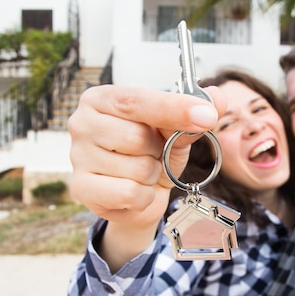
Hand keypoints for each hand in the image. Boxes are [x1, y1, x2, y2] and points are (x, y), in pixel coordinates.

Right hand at [68, 84, 225, 266]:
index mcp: (102, 98)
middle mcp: (82, 123)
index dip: (175, 109)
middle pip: (137, 137)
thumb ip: (195, 113)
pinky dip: (142, 196)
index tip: (207, 116)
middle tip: (153, 153)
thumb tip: (216, 98)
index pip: (138, 100)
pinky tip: (134, 191)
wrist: (137, 197)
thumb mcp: (176, 131)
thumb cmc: (152, 154)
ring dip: (151, 175)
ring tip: (142, 172)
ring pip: (137, 168)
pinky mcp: (80, 188)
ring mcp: (77, 156)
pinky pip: (129, 193)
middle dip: (158, 151)